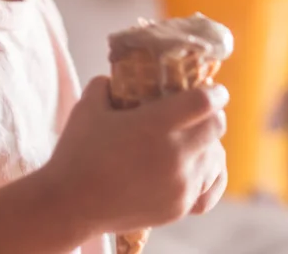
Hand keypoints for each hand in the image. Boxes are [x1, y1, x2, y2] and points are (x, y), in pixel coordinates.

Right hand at [46, 76, 228, 235]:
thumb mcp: (89, 106)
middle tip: (201, 110)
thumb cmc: (77, 151)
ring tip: (194, 138)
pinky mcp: (179, 208)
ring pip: (217, 156)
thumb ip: (106, 85)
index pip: (204, 103)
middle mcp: (175, 155)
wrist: (69, 204)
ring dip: (210, 143)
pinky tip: (197, 167)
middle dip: (212, 114)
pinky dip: (209, 173)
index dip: (214, 92)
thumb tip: (119, 78)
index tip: (213, 88)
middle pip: (216, 127)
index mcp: (155, 124)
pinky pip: (210, 188)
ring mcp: (180, 185)